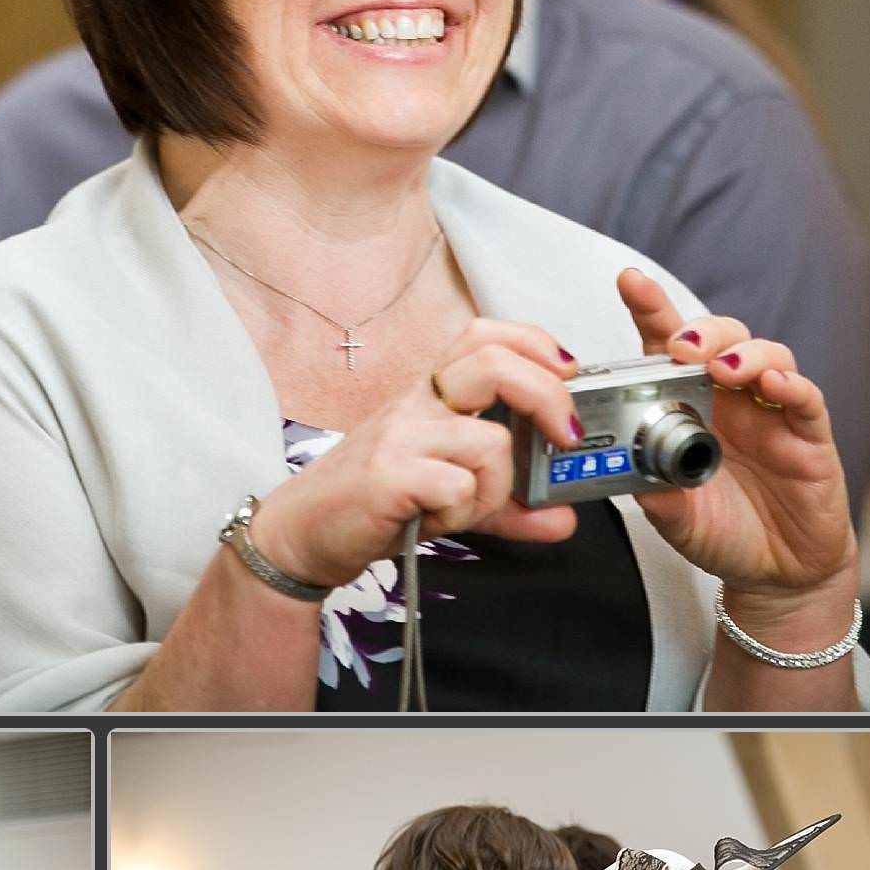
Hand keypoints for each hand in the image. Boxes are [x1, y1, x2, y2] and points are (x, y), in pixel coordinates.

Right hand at [250, 319, 581, 590]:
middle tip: (566, 437)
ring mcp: (401, 434)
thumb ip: (509, 504)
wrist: (303, 533)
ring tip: (464, 509)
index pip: (484, 336)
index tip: (567, 371)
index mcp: (428, 394)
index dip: (534, 343)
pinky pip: (459, 487)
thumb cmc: (373, 502)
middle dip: (548, 397)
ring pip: (491, 444)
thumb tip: (563, 517)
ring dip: (495, 489)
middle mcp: (415, 402)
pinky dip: (461, 514)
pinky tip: (433, 521)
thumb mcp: (451, 495)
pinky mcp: (389, 474)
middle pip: (495, 363)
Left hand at [609, 272, 857, 621]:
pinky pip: (806, 398)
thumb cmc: (722, 530)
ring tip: (721, 367)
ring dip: (743, 353)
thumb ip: (654, 491)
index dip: (652, 309)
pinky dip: (791, 385)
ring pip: (767, 355)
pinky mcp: (809, 437)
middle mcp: (731, 400)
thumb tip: (624, 468)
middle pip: (722, 338)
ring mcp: (772, 413)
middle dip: (701, 330)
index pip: (669, 346)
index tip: (630, 281)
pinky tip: (773, 385)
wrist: (775, 574)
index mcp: (690, 406)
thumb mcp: (674, 516)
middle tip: (681, 344)